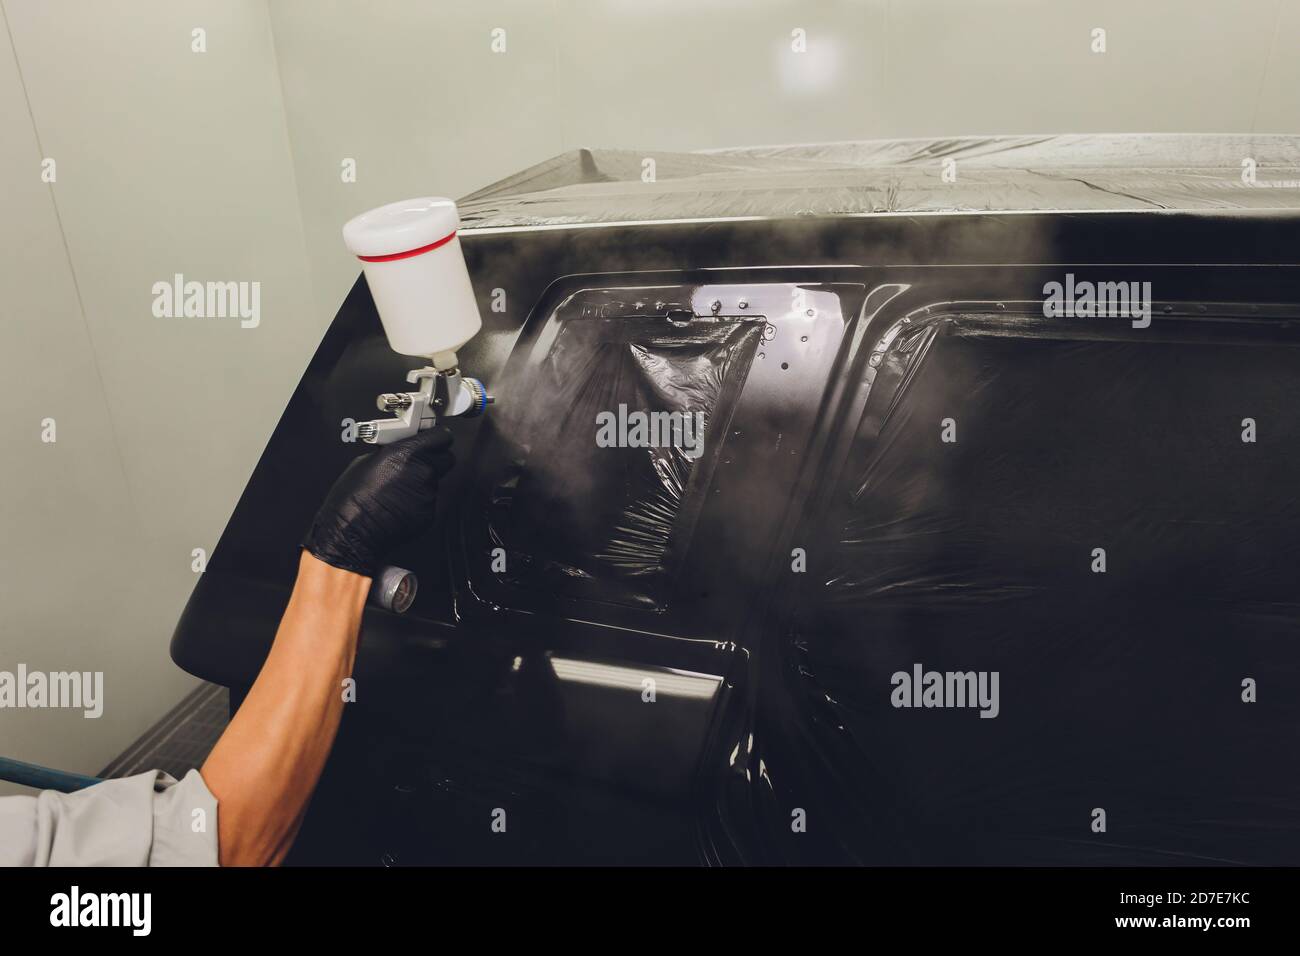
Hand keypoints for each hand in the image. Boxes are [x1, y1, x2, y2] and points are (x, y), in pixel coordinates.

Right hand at [302, 426, 454, 575]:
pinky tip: (400, 504)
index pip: (441, 437)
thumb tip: (401, 449)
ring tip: (400, 489)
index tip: (434, 438)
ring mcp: (428, 494)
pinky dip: (419, 501)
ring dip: (423, 482)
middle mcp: (422, 471)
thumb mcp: (367, 460)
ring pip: (435, 481)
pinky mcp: (429, 513)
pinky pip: (429, 501)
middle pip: (446, 459)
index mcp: (407, 453)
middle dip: (435, 458)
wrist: (352, 531)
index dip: (437, 437)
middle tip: (419, 462)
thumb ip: (393, 451)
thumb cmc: (353, 498)